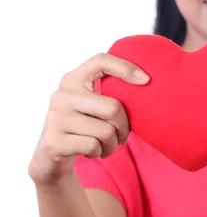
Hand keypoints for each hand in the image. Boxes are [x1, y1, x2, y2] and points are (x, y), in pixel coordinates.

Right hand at [28, 53, 148, 184]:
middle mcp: (62, 95)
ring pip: (106, 132)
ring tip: (106, 146)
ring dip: (113, 145)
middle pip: (113, 108)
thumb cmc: (83, 126)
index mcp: (73, 79)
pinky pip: (94, 147)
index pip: (100, 61)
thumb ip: (109, 92)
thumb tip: (146, 83)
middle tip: (122, 136)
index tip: (146, 80)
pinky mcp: (54, 142)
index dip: (125, 67)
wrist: (51, 155)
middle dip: (124, 127)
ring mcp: (55, 118)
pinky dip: (100, 153)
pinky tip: (92, 152)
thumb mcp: (91, 104)